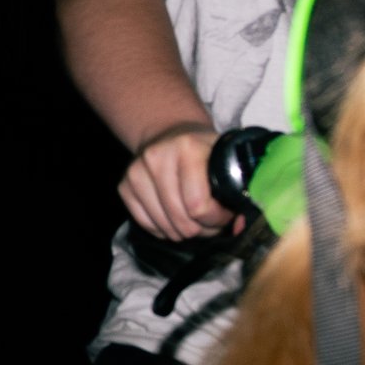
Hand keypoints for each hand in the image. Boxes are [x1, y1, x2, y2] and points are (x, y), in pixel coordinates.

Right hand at [119, 122, 234, 241]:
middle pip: (181, 220)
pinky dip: (163, 228)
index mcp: (187, 148)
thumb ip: (237, 189)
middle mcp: (156, 157)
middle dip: (201, 228)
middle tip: (210, 221)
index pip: (198, 205)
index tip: (224, 214)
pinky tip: (173, 217)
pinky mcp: (124, 185)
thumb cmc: (204, 151)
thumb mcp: (225, 160)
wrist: (171, 133)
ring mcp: (136, 171)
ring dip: (182, 231)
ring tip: (193, 219)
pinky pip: (145, 224)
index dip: (216, 219)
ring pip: (164, 227)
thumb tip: (241, 225)